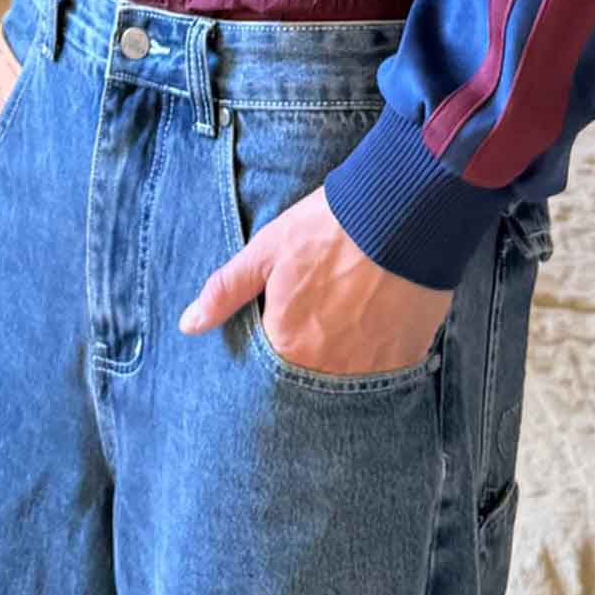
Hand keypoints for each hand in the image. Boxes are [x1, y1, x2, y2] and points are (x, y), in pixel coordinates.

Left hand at [179, 184, 454, 377]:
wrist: (401, 213)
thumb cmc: (328, 228)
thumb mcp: (267, 249)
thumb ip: (226, 290)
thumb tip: (188, 325)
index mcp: (288, 344)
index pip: (269, 372)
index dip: (277, 348)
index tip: (286, 328)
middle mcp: (328, 369)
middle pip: (310, 380)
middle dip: (310, 360)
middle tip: (322, 323)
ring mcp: (371, 370)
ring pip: (348, 381)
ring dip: (344, 361)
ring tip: (349, 325)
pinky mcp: (406, 360)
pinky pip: (386, 376)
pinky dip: (378, 358)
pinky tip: (378, 327)